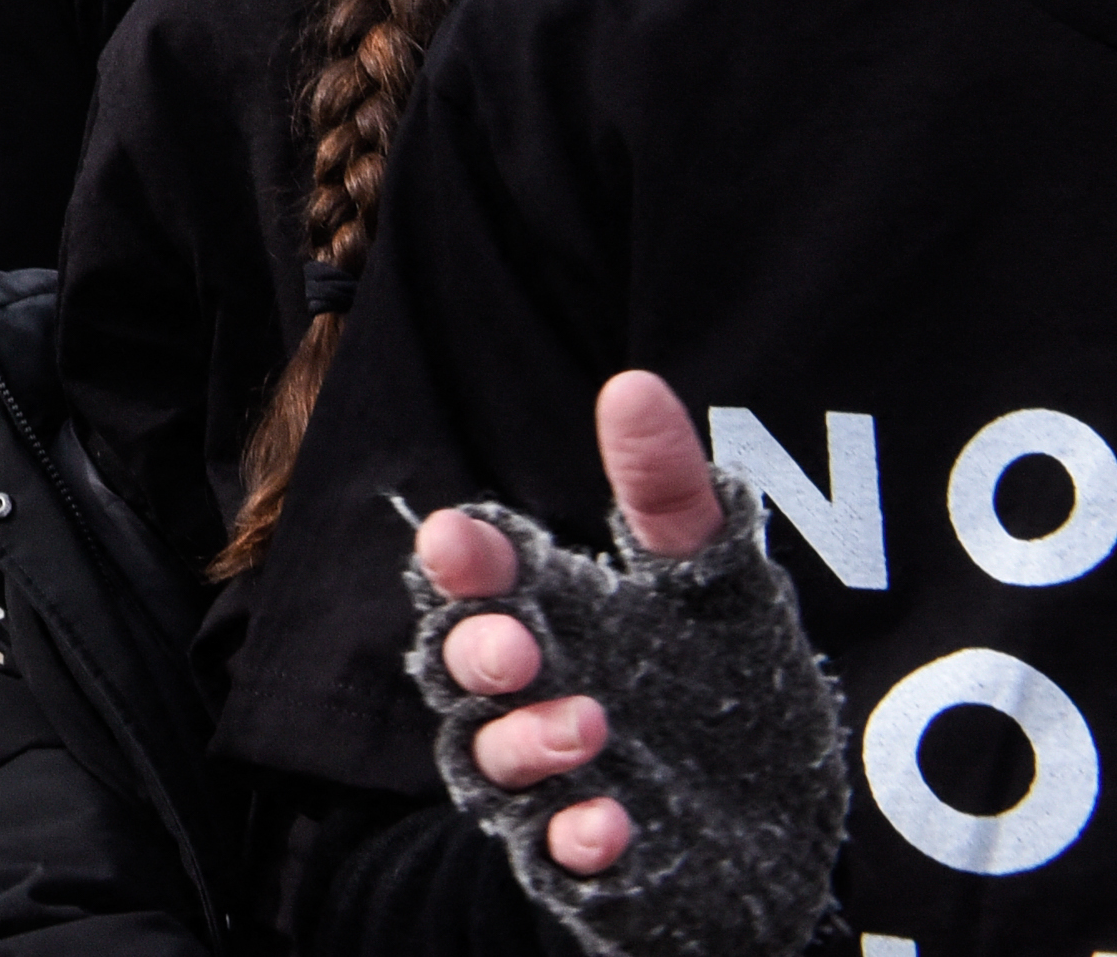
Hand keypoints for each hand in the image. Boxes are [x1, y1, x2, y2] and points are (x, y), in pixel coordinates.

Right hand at [417, 372, 728, 876]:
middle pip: (458, 666)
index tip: (461, 540)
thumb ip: (670, 493)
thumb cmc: (728, 692)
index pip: (477, 578)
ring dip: (524, 743)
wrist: (785, 832)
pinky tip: (613, 821)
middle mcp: (531, 695)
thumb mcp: (717, 585)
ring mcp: (550, 782)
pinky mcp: (583, 861)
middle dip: (476, 652)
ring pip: (486, 760)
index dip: (461, 561)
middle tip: (521, 645)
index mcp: (552, 616)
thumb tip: (634, 384)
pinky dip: (571, 838)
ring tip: (593, 729)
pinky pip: (549, 853)